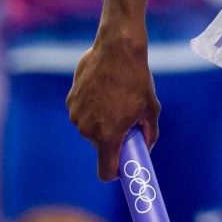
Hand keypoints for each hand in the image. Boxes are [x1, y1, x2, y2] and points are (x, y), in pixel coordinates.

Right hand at [67, 26, 159, 181]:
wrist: (117, 50)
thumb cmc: (137, 80)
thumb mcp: (150, 108)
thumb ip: (149, 133)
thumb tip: (146, 148)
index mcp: (108, 136)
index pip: (105, 171)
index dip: (115, 172)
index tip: (123, 166)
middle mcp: (88, 130)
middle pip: (101, 146)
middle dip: (113, 137)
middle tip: (126, 119)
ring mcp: (76, 115)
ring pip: (91, 128)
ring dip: (102, 120)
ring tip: (115, 98)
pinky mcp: (70, 101)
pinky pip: (83, 113)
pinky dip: (92, 107)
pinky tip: (103, 89)